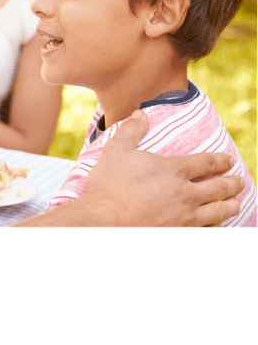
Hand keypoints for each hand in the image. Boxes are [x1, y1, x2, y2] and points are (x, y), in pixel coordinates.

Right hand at [83, 110, 243, 226]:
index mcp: (172, 170)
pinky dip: (215, 224)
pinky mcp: (177, 230)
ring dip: (230, 205)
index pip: (206, 163)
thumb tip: (141, 114)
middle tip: (239, 180)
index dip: (220, 160)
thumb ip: (131, 130)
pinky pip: (205, 228)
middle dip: (232, 183)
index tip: (228, 160)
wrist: (104, 218)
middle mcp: (184, 193)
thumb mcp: (116, 149)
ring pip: (217, 211)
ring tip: (236, 203)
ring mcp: (183, 215)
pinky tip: (215, 223)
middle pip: (218, 187)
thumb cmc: (109, 183)